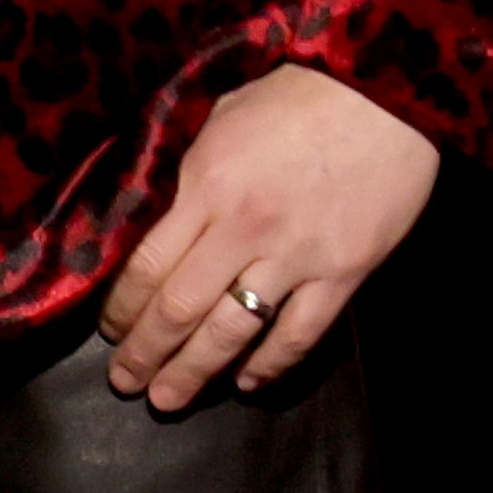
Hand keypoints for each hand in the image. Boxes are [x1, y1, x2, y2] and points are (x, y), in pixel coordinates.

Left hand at [96, 64, 437, 410]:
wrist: (384, 93)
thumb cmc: (296, 96)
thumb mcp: (221, 122)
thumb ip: (190, 176)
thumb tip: (163, 215)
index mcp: (206, 189)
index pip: (146, 266)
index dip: (122, 308)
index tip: (109, 332)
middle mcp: (243, 229)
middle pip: (179, 309)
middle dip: (145, 353)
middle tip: (125, 383)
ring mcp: (296, 256)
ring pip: (233, 332)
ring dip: (195, 372)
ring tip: (167, 400)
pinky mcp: (345, 272)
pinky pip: (300, 333)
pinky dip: (271, 365)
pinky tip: (247, 383)